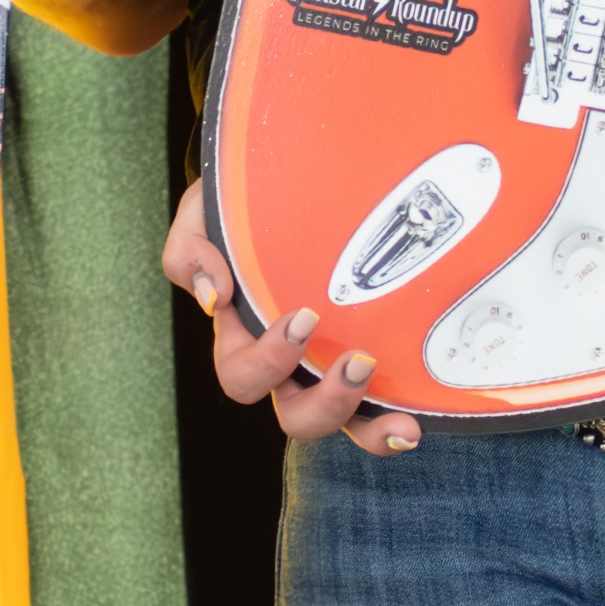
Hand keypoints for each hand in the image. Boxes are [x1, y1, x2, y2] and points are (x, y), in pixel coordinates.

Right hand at [166, 181, 417, 451]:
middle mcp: (286, 366)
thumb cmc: (246, 205)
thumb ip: (192, 250)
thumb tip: (215, 298)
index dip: (269, 360)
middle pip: (293, 415)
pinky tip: (412, 425)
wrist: (296, 177)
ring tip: (396, 412)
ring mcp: (326, 370)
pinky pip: (373, 412)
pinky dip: (388, 429)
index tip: (307, 317)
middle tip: (357, 361)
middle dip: (325, 400)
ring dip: (362, 421)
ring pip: (336, 421)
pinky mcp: (366, 367)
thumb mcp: (205, 215)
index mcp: (243, 337)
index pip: (242, 374)